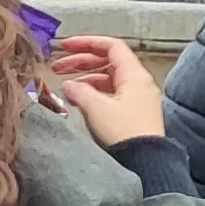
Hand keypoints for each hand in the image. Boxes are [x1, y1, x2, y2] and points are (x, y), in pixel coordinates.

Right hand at [48, 35, 166, 146]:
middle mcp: (138, 83)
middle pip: (108, 61)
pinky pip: (111, 94)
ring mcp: (137, 98)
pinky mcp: (134, 113)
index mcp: (134, 75)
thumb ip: (78, 91)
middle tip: (58, 67)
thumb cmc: (125, 133)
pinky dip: (94, 93)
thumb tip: (68, 85)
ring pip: (108, 78)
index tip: (66, 46)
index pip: (111, 46)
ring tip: (65, 87)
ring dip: (85, 78)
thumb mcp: (96, 108)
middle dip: (81, 62)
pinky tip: (79, 100)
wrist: (146, 162)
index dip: (86, 43)